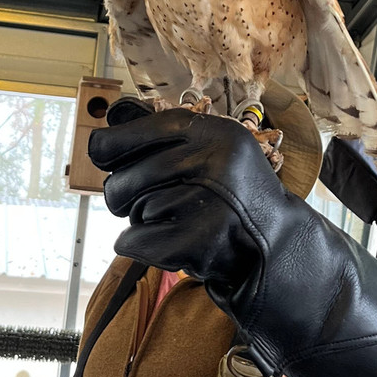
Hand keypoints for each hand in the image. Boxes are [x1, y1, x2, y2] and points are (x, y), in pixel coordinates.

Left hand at [89, 99, 289, 295]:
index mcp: (216, 133)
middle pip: (127, 178)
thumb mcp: (217, 152)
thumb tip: (99, 147)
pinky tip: (170, 244)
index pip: (144, 130)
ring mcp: (210, 202)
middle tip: (143, 202)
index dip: (112, 144)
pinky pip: (135, 242)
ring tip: (179, 222)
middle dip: (124, 195)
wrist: (277, 243)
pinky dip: (140, 246)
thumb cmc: (233, 195)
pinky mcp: (201, 241)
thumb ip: (169, 144)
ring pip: (134, 212)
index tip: (99, 153)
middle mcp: (215, 161)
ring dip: (144, 222)